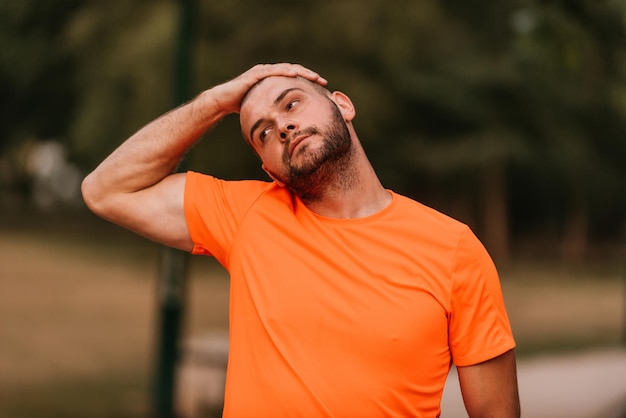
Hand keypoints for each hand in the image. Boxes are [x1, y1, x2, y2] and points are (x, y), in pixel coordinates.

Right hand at [210, 63, 326, 113]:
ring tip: (313, 76)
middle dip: (309, 75)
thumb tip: (288, 127)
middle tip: (323, 81)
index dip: (308, 81)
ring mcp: (263, 71)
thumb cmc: (243, 106)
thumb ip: (276, 112)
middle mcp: (270, 72)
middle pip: (294, 71)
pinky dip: (284, 71)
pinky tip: (294, 74)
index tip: (322, 87)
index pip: (295, 78)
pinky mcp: (255, 74)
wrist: (224, 101)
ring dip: (301, 72)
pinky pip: (272, 71)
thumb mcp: (265, 109)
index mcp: (274, 80)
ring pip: (286, 69)